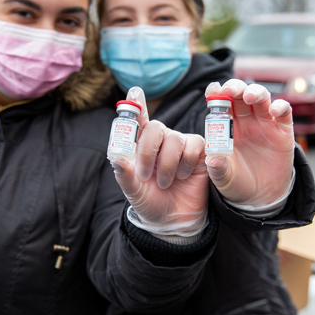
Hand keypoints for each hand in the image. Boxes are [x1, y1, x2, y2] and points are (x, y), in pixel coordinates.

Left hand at [110, 87, 208, 232]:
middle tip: (146, 174)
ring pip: (174, 139)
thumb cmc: (151, 203)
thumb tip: (116, 158)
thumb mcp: (133, 192)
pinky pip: (194, 145)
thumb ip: (125, 175)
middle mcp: (160, 141)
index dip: (136, 106)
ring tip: (166, 183)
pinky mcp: (199, 152)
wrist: (175, 221)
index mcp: (140, 146)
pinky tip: (183, 176)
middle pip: (155, 127)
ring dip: (167, 163)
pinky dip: (186, 161)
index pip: (137, 121)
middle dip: (148, 151)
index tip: (134, 92)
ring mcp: (180, 144)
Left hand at [204, 79, 294, 206]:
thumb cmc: (237, 184)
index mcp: (227, 126)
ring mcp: (265, 124)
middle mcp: (245, 121)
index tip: (213, 90)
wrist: (260, 199)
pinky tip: (274, 111)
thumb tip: (212, 159)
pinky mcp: (283, 132)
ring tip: (249, 96)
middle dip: (236, 87)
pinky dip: (280, 106)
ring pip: (262, 98)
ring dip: (256, 92)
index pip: (221, 103)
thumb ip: (217, 168)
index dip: (217, 93)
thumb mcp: (224, 178)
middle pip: (241, 94)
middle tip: (230, 90)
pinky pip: (284, 112)